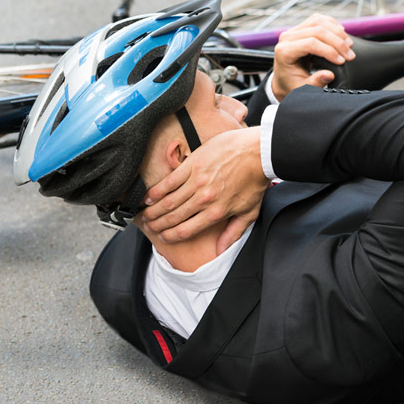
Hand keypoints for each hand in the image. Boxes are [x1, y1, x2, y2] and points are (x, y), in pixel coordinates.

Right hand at [141, 127, 268, 252]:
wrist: (258, 153)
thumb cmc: (255, 181)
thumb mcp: (249, 212)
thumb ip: (233, 233)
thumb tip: (221, 250)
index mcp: (216, 213)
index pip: (186, 230)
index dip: (171, 236)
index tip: (163, 238)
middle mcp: (204, 199)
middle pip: (174, 217)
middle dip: (158, 225)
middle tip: (150, 227)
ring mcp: (196, 181)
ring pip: (168, 201)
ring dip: (154, 210)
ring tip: (145, 215)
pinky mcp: (192, 165)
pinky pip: (169, 181)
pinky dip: (157, 191)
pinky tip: (148, 197)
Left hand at [272, 14, 355, 100]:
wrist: (285, 78)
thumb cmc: (292, 83)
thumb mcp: (302, 88)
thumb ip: (315, 82)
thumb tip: (329, 75)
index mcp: (284, 51)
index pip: (310, 43)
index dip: (329, 51)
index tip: (342, 61)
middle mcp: (287, 37)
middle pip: (317, 30)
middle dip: (337, 42)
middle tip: (350, 55)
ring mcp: (294, 30)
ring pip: (319, 21)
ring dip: (338, 32)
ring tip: (349, 45)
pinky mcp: (301, 26)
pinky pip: (319, 19)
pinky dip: (333, 25)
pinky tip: (342, 36)